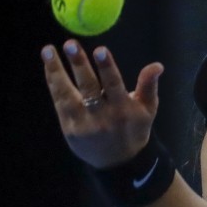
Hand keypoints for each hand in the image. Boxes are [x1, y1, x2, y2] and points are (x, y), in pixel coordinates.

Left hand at [41, 40, 163, 168]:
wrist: (118, 162)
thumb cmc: (135, 129)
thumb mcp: (148, 109)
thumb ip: (149, 85)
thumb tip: (157, 65)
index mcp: (123, 110)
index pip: (114, 85)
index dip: (107, 67)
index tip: (100, 49)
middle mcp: (102, 117)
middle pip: (89, 87)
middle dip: (79, 65)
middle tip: (70, 44)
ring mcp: (83, 123)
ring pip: (68, 94)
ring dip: (57, 71)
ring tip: (48, 50)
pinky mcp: (69, 128)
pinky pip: (59, 101)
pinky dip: (53, 82)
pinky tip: (49, 65)